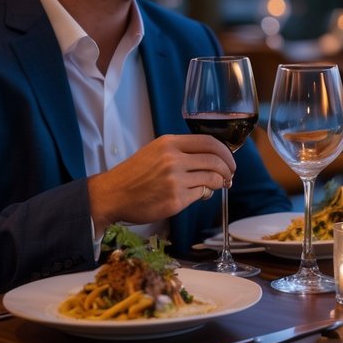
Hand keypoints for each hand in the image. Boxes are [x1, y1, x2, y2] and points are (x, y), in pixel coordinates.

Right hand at [87, 134, 235, 228]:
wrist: (113, 194)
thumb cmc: (134, 174)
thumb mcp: (155, 151)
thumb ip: (181, 152)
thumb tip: (211, 159)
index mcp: (169, 143)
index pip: (209, 142)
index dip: (225, 152)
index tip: (229, 161)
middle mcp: (173, 159)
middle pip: (215, 161)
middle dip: (227, 170)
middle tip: (229, 176)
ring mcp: (175, 181)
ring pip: (211, 179)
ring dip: (219, 183)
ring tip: (216, 186)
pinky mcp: (175, 200)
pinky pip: (201, 194)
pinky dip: (205, 194)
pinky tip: (200, 194)